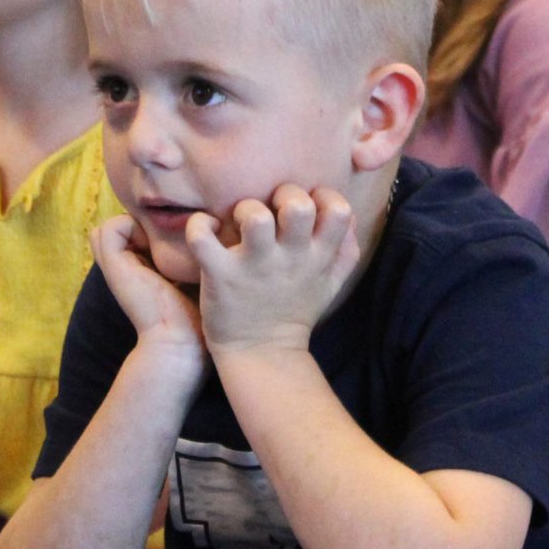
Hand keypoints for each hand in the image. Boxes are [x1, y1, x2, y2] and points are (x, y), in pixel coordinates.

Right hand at [91, 217, 204, 372]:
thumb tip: (214, 233)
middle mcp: (125, 269)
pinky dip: (128, 224)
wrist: (181, 344)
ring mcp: (116, 268)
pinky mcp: (115, 268)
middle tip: (169, 228)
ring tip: (161, 233)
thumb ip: (194, 259)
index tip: (180, 231)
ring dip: (134, 222)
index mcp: (142, 272)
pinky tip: (155, 240)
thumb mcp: (196, 280)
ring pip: (108, 229)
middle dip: (141, 221)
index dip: (151, 226)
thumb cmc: (198, 317)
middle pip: (118, 231)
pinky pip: (108, 230)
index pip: (133, 235)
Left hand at [190, 185, 358, 356]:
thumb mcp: (331, 284)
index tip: (309, 207)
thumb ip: (346, 250)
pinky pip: (202, 237)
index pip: (340, 210)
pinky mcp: (220, 275)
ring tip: (239, 220)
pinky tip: (207, 229)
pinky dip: (199, 225)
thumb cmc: (294, 310)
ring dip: (245, 208)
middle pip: (298, 206)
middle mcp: (289, 259)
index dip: (325, 198)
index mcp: (317, 257)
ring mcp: (253, 266)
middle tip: (271, 209)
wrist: (261, 353)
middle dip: (285, 194)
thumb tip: (349, 215)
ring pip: (254, 217)